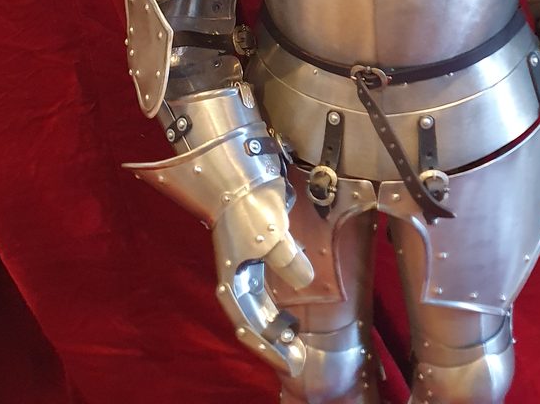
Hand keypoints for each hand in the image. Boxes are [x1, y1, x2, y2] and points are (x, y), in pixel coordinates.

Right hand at [211, 178, 313, 373]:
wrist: (240, 178)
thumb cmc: (252, 209)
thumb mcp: (274, 236)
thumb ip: (289, 263)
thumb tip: (305, 282)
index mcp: (234, 282)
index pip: (249, 326)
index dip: (270, 346)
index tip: (292, 361)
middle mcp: (236, 280)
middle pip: (251, 322)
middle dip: (273, 343)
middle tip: (297, 358)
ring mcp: (243, 270)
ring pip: (257, 310)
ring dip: (274, 328)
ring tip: (294, 339)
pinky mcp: (253, 258)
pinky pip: (263, 294)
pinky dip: (275, 308)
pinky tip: (290, 312)